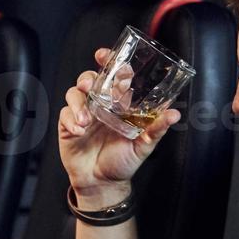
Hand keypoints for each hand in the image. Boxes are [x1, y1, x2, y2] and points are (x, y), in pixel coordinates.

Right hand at [58, 48, 180, 203]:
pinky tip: (79, 131)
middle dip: (88, 78)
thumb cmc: (123, 162)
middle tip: (90, 85)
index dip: (108, 61)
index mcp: (118, 103)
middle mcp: (100, 105)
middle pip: (90, 79)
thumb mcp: (144, 146)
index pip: (113, 75)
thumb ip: (156, 129)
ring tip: (85, 120)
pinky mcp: (68, 125)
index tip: (104, 55)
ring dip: (78, 102)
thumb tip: (174, 114)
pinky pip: (64, 114)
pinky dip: (70, 120)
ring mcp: (82, 113)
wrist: (102, 184)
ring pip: (74, 93)